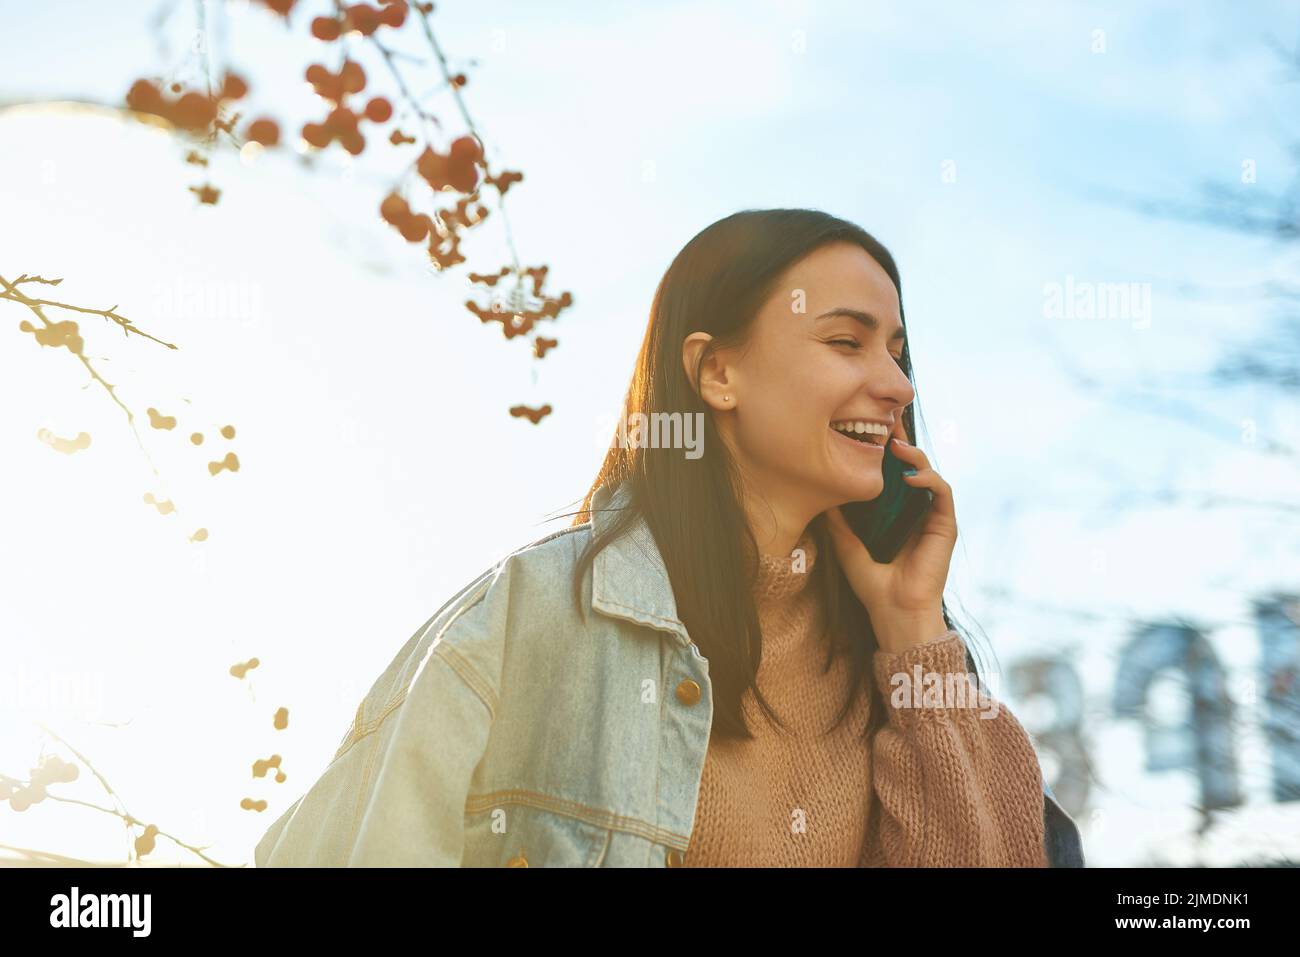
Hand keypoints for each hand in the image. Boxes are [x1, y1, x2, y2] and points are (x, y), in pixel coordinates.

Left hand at [825, 418, 956, 654]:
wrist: (894, 610)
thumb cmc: (872, 583)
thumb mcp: (845, 543)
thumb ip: (838, 519)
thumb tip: (822, 491)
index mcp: (893, 511)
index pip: (890, 473)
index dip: (883, 451)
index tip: (868, 430)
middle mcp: (913, 509)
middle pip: (911, 466)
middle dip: (900, 442)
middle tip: (885, 423)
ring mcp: (931, 515)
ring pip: (928, 473)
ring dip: (914, 456)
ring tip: (896, 447)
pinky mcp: (945, 524)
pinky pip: (942, 492)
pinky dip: (929, 478)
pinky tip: (910, 476)